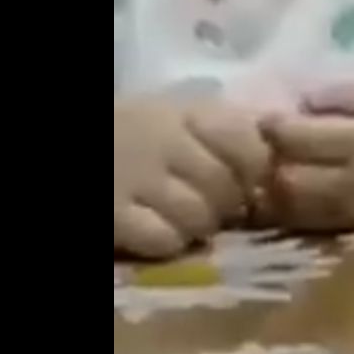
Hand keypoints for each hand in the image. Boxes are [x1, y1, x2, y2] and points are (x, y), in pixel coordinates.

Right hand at [113, 94, 270, 258]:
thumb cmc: (124, 130)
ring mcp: (134, 178)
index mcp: (184, 111)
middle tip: (212, 207)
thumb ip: (221, 125)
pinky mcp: (112, 215)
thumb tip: (278, 139)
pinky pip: (163, 240)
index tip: (248, 179)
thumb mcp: (172, 112)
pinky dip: (167, 242)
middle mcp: (163, 140)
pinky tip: (153, 233)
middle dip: (227, 205)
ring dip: (198, 227)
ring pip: (199, 217)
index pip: (247, 140)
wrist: (75, 143)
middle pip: (226, 186)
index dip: (255, 168)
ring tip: (182, 221)